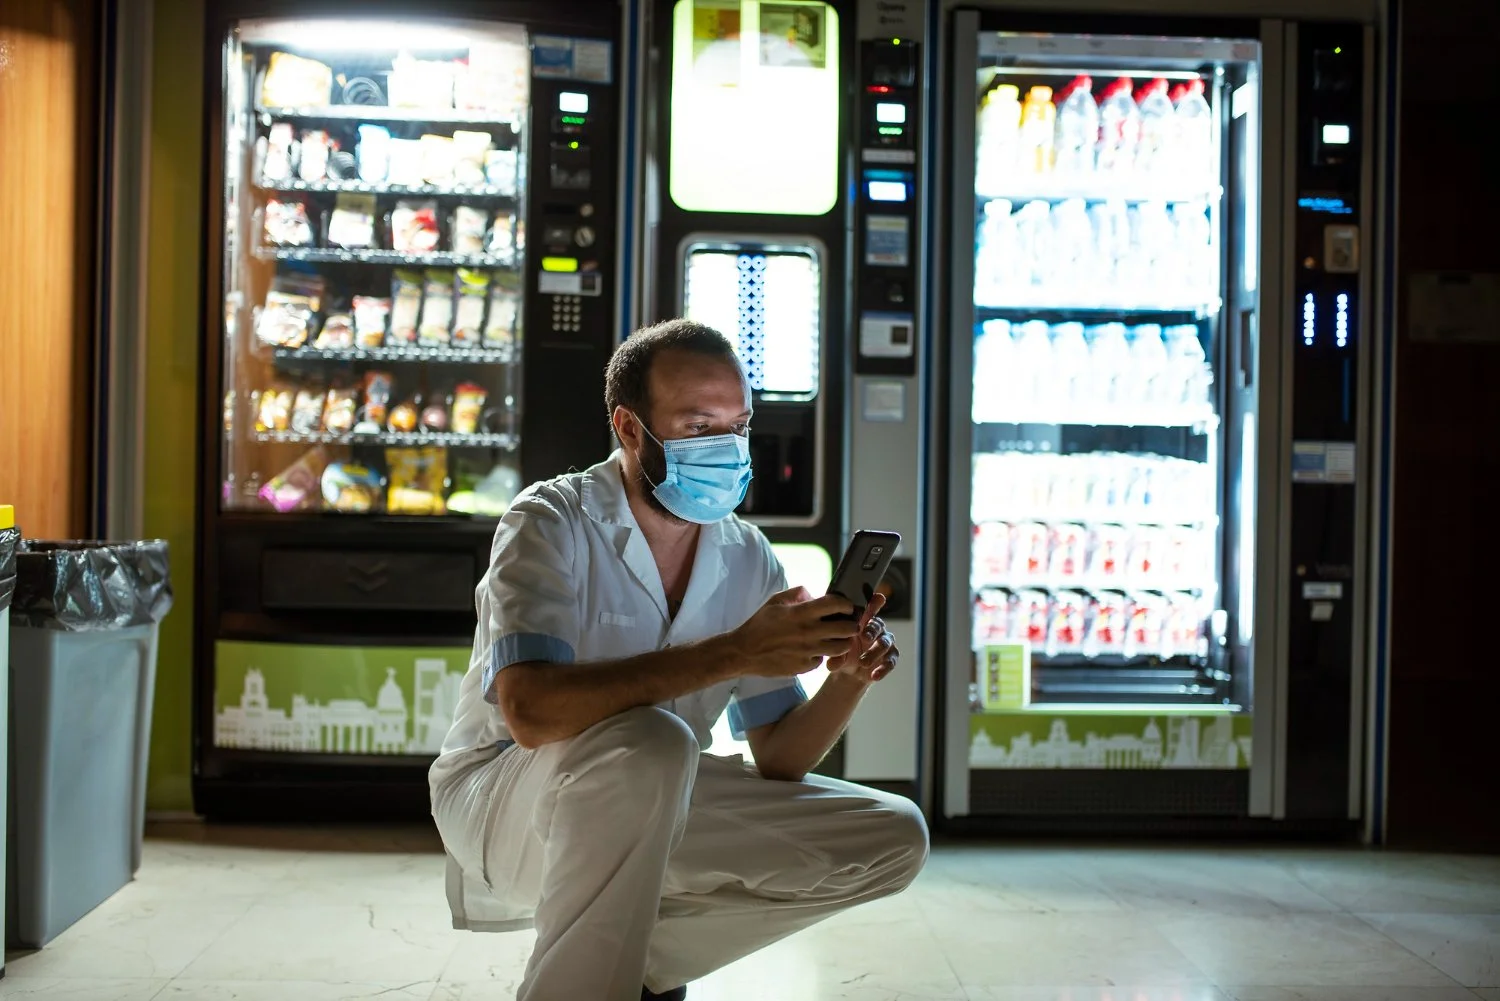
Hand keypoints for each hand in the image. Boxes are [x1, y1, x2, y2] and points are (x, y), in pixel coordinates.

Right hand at [731, 586, 858, 676]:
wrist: (744, 652)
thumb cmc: (760, 624)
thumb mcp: (775, 601)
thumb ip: (797, 594)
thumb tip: (815, 595)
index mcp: (801, 613)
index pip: (836, 604)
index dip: (846, 604)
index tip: (847, 606)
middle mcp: (808, 632)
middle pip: (846, 628)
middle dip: (852, 624)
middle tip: (849, 623)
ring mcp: (808, 651)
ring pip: (841, 647)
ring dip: (843, 642)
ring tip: (839, 638)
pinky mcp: (805, 666)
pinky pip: (823, 660)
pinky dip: (822, 655)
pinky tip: (815, 650)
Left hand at [826, 593, 898, 683]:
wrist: (850, 673)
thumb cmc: (843, 653)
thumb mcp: (836, 653)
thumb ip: (835, 655)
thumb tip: (831, 664)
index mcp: (862, 621)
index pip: (870, 609)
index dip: (875, 603)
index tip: (878, 598)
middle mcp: (876, 629)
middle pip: (878, 625)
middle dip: (872, 630)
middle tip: (864, 636)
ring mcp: (885, 642)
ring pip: (884, 643)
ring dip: (874, 653)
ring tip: (863, 663)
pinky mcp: (891, 657)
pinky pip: (891, 661)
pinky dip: (883, 669)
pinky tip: (874, 676)